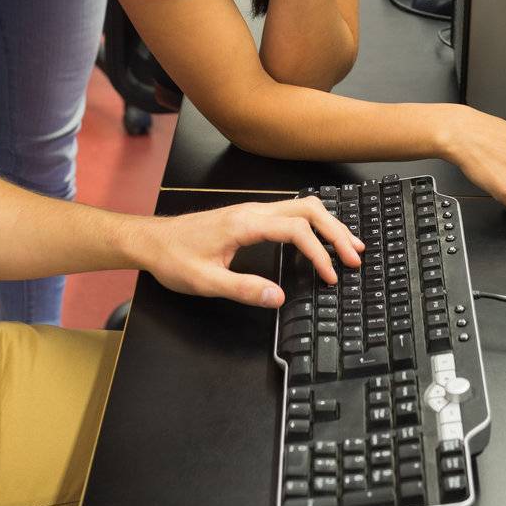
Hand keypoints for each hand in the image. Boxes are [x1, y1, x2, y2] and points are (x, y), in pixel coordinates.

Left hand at [139, 195, 362, 306]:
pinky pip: (290, 212)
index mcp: (245, 224)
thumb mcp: (206, 282)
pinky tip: (321, 236)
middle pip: (308, 210)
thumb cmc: (173, 259)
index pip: (296, 230)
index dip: (318, 253)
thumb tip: (279, 298)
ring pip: (301, 207)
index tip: (330, 276)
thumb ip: (244, 289)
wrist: (150, 241)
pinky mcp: (249, 216)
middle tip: (355, 256)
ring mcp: (252, 211)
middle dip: (336, 231)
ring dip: (328, 224)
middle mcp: (252, 211)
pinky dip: (313, 223)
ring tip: (348, 245)